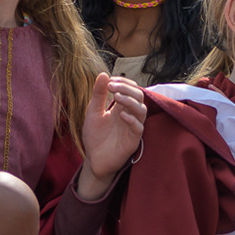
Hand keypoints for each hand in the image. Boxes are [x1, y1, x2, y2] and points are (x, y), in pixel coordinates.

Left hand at [77, 74, 146, 189]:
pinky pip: (139, 128)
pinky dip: (132, 120)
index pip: (131, 89)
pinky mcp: (133, 141)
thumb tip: (103, 74)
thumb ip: (98, 95)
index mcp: (121, 107)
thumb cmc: (95, 137)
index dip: (123, 83)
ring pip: (142, 110)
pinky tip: (121, 115)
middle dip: (127, 89)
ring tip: (116, 98)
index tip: (110, 82)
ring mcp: (132, 128)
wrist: (93, 160)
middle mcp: (129, 115)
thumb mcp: (93, 112)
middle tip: (112, 87)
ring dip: (130, 101)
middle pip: (139, 96)